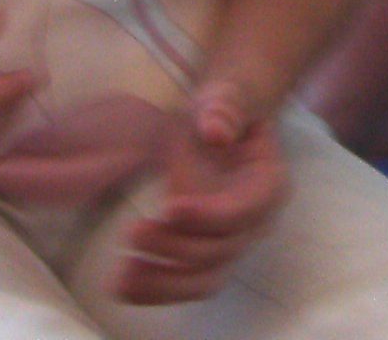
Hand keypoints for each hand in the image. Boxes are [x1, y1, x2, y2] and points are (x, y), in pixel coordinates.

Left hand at [108, 83, 287, 305]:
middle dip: (176, 247)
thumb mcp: (222, 98)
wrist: (215, 126)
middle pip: (221, 250)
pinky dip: (154, 289)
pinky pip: (185, 284)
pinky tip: (119, 285)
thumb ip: (224, 109)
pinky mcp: (204, 258)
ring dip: (163, 283)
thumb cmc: (221, 109)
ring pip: (204, 280)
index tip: (171, 208)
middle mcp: (255, 223)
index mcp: (268, 184)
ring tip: (120, 277)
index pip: (245, 210)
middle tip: (133, 232)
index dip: (211, 215)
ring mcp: (230, 244)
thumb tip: (217, 133)